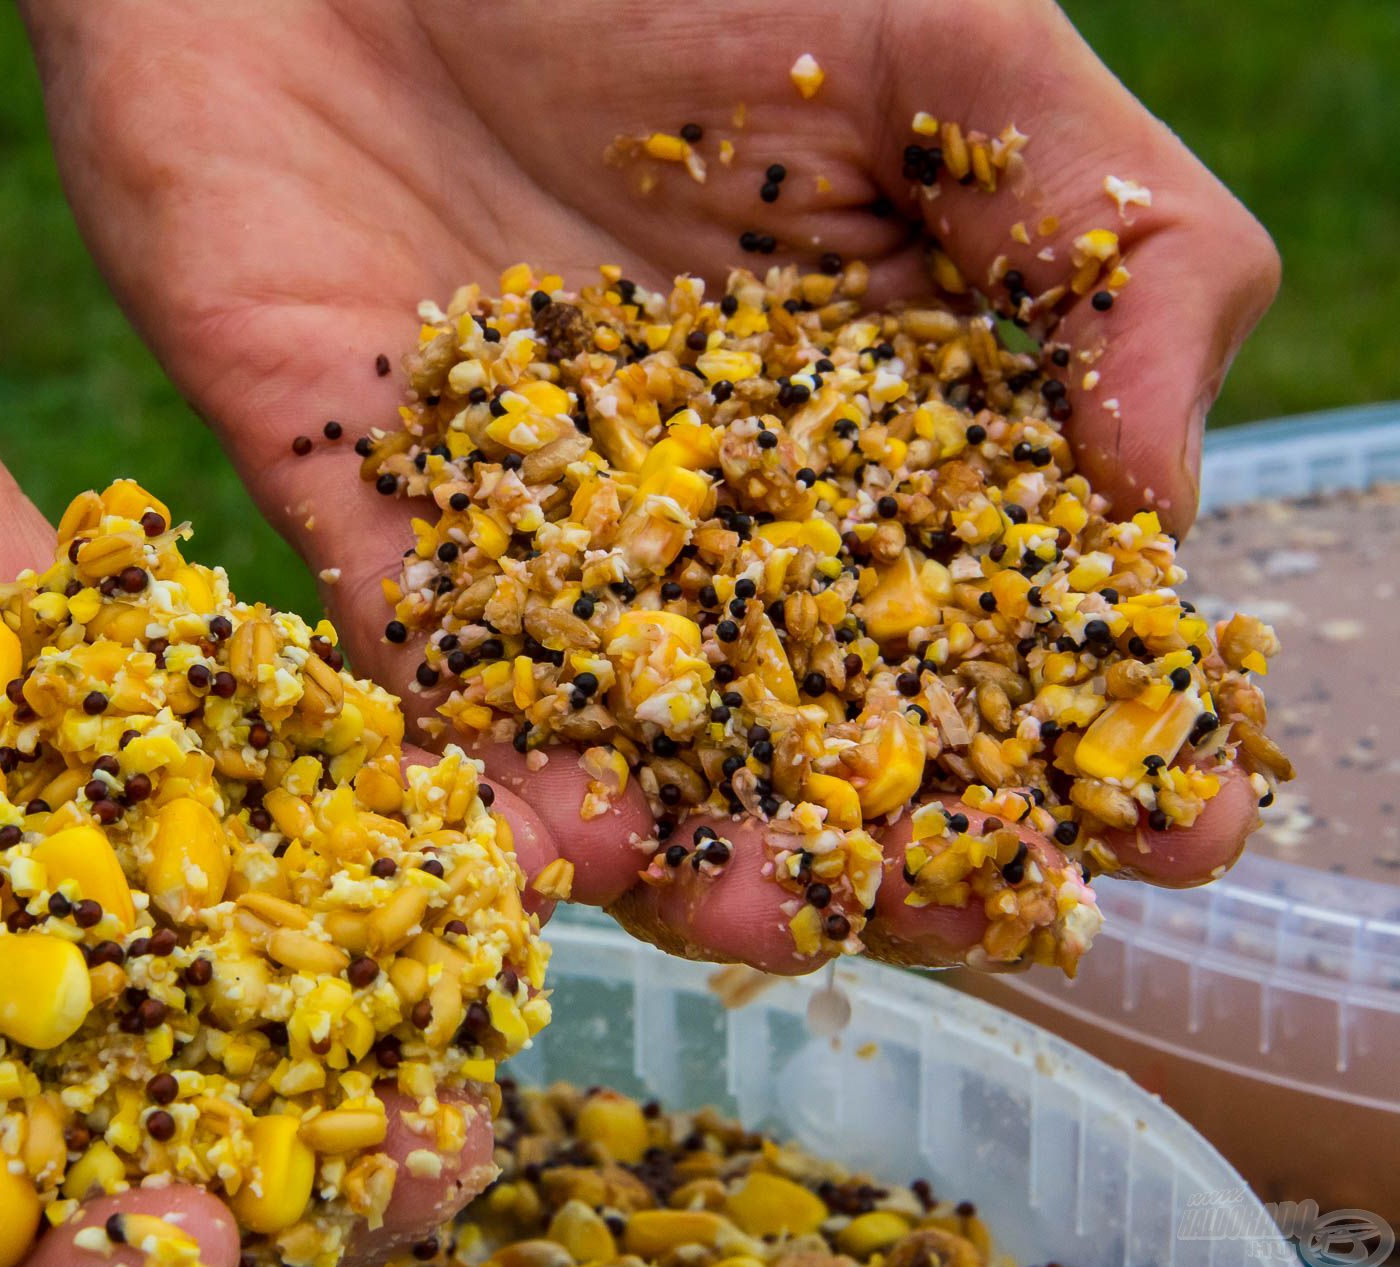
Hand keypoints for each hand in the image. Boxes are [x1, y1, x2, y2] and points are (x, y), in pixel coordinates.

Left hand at [22, 0, 1279, 971]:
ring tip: (763, 915)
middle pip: (816, 707)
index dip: (1088, 716)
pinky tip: (558, 840)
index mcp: (868, 392)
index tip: (1166, 823)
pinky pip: (425, 665)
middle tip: (958, 909)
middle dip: (894, 827)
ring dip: (698, 842)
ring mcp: (530, 505)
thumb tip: (1154, 500)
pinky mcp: (364, 499)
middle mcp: (706, 482)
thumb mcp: (940, 39)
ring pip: (629, 726)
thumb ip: (1101, 239)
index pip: (990, 592)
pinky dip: (483, 763)